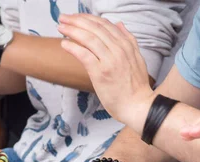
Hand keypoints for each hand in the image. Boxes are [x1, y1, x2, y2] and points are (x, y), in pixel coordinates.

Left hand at [57, 14, 153, 129]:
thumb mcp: (137, 59)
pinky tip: (64, 44)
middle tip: (63, 18)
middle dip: (77, 20)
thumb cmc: (136, 88)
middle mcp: (119, 50)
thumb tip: (119, 24)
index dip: (88, 18)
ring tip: (60, 27)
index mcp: (126, 45)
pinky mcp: (101, 73)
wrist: (138, 106)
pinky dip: (73, 47)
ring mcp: (110, 61)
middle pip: (95, 28)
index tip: (76, 17)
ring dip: (72, 30)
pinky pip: (85, 55)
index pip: (105, 25)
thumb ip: (129, 40)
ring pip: (89, 38)